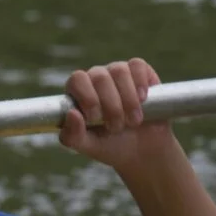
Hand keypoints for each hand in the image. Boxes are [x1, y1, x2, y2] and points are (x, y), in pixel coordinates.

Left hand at [59, 58, 174, 173]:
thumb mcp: (89, 146)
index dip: (87, 97)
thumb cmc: (111, 145)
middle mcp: (96, 78)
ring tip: (133, 121)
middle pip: (99, 76)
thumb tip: (71, 114)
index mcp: (79, 93)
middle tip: (117, 127)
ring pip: (119, 71)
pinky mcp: (140, 72)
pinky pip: (137, 65)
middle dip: (111, 106)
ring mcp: (118, 72)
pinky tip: (143, 100)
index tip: (96, 118)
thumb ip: (72, 136)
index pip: (77, 80)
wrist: (144, 150)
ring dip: (128, 100)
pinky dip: (140, 83)